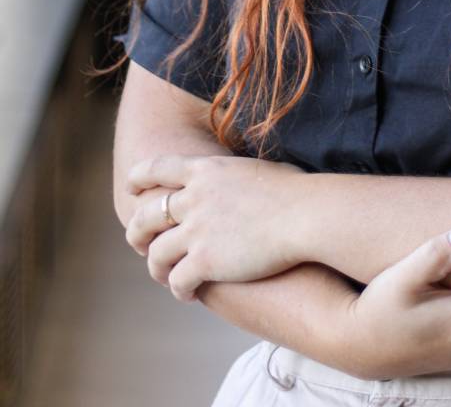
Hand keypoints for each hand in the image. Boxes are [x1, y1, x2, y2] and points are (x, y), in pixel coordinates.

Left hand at [126, 153, 303, 300]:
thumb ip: (242, 175)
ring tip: (166, 277)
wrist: (307, 215)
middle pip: (146, 214)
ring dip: (157, 268)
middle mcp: (195, 197)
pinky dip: (178, 290)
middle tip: (140, 244)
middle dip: (137, 232)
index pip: (158, 167)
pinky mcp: (204, 260)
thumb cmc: (298, 192)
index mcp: (207, 170)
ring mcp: (197, 230)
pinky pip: (176, 281)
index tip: (131, 189)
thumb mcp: (260, 170)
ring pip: (156, 253)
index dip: (139, 178)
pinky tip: (189, 295)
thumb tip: (250, 177)